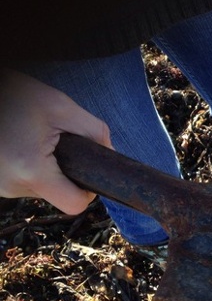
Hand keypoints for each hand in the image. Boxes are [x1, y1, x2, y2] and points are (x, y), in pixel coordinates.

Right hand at [0, 69, 110, 213]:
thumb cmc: (16, 95)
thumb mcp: (61, 107)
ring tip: (34, 140)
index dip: (87, 191)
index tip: (87, 171)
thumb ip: (94, 131)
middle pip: (57, 195)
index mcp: (31, 170)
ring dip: (45, 168)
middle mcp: (11, 185)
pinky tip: (22, 144)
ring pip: (40, 188)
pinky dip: (29, 167)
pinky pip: (23, 182)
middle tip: (55, 143)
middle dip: (64, 172)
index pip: (74, 204)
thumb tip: (111, 153)